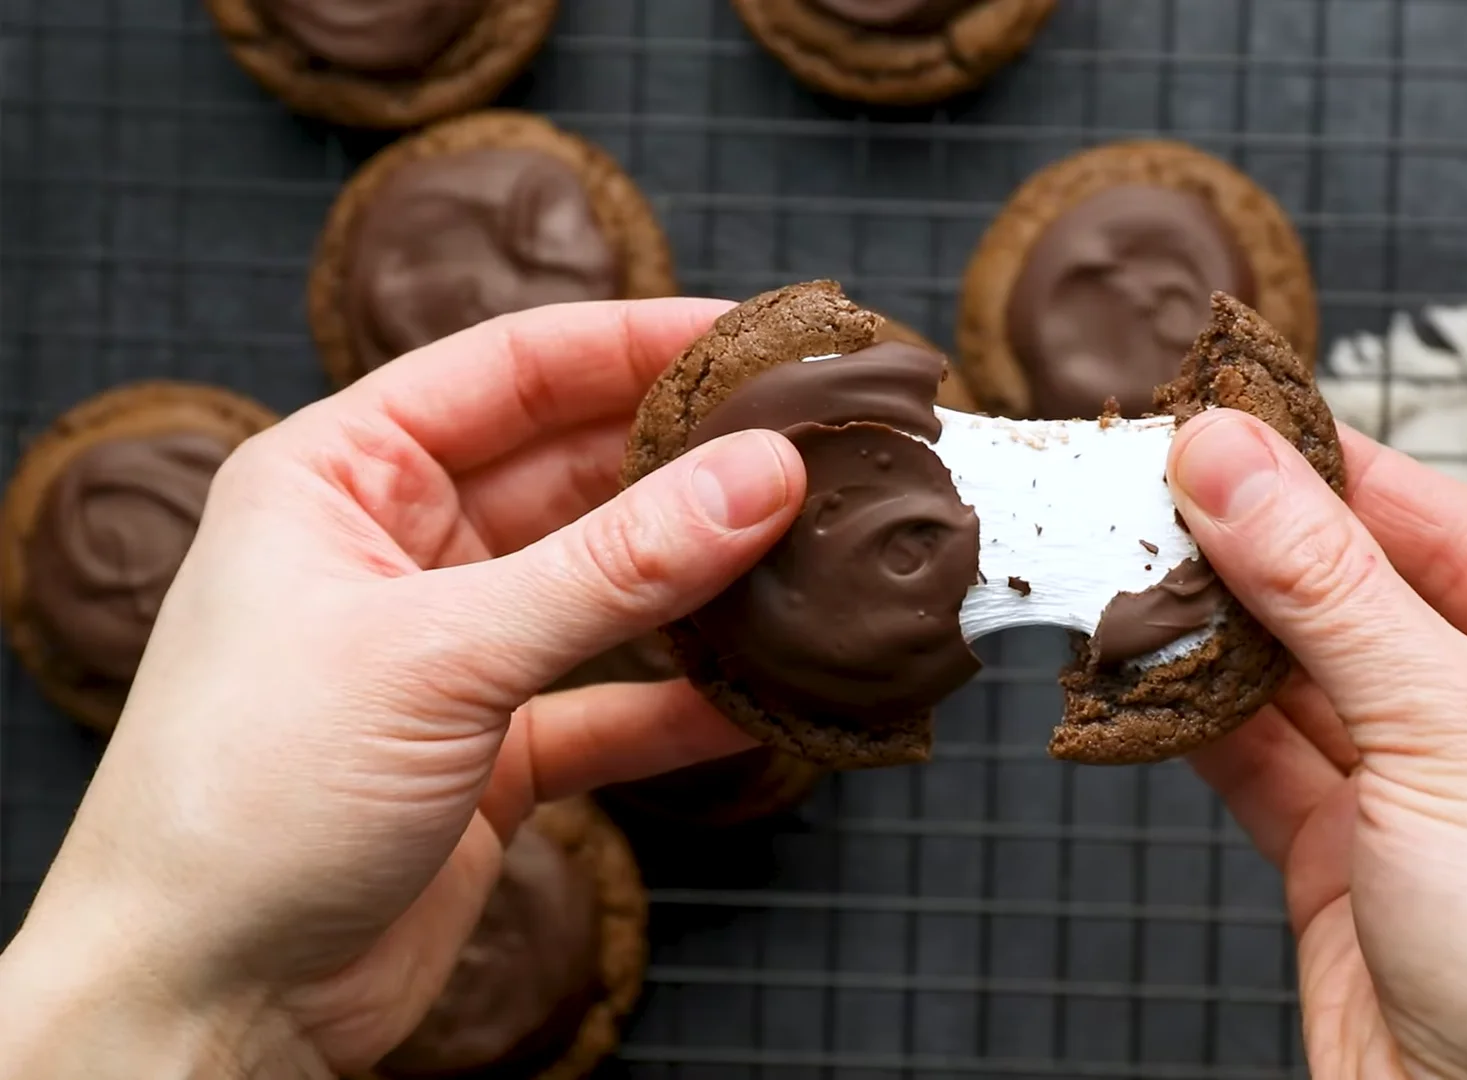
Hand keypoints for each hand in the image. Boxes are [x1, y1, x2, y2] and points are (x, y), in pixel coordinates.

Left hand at [0, 301, 801, 1076]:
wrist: (203, 1005)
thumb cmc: (249, 803)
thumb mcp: (441, 655)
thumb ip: (614, 566)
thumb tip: (758, 476)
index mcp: (339, 476)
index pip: (514, 368)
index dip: (641, 342)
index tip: (761, 337)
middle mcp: (395, 550)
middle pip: (572, 469)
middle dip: (689, 460)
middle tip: (812, 444)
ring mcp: (449, 653)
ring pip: (603, 586)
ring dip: (699, 580)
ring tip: (810, 556)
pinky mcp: (490, 753)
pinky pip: (611, 704)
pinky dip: (683, 703)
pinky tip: (761, 697)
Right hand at [1166, 410, 1466, 1079]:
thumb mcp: (1452, 733)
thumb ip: (1327, 587)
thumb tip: (1228, 458)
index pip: (1462, 532)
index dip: (1340, 473)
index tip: (1234, 416)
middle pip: (1375, 601)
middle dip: (1265, 555)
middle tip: (1157, 483)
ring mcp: (1443, 799)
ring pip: (1311, 682)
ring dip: (1220, 634)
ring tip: (1129, 564)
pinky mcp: (1357, 867)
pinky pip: (1268, 762)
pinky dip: (1200, 719)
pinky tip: (1140, 669)